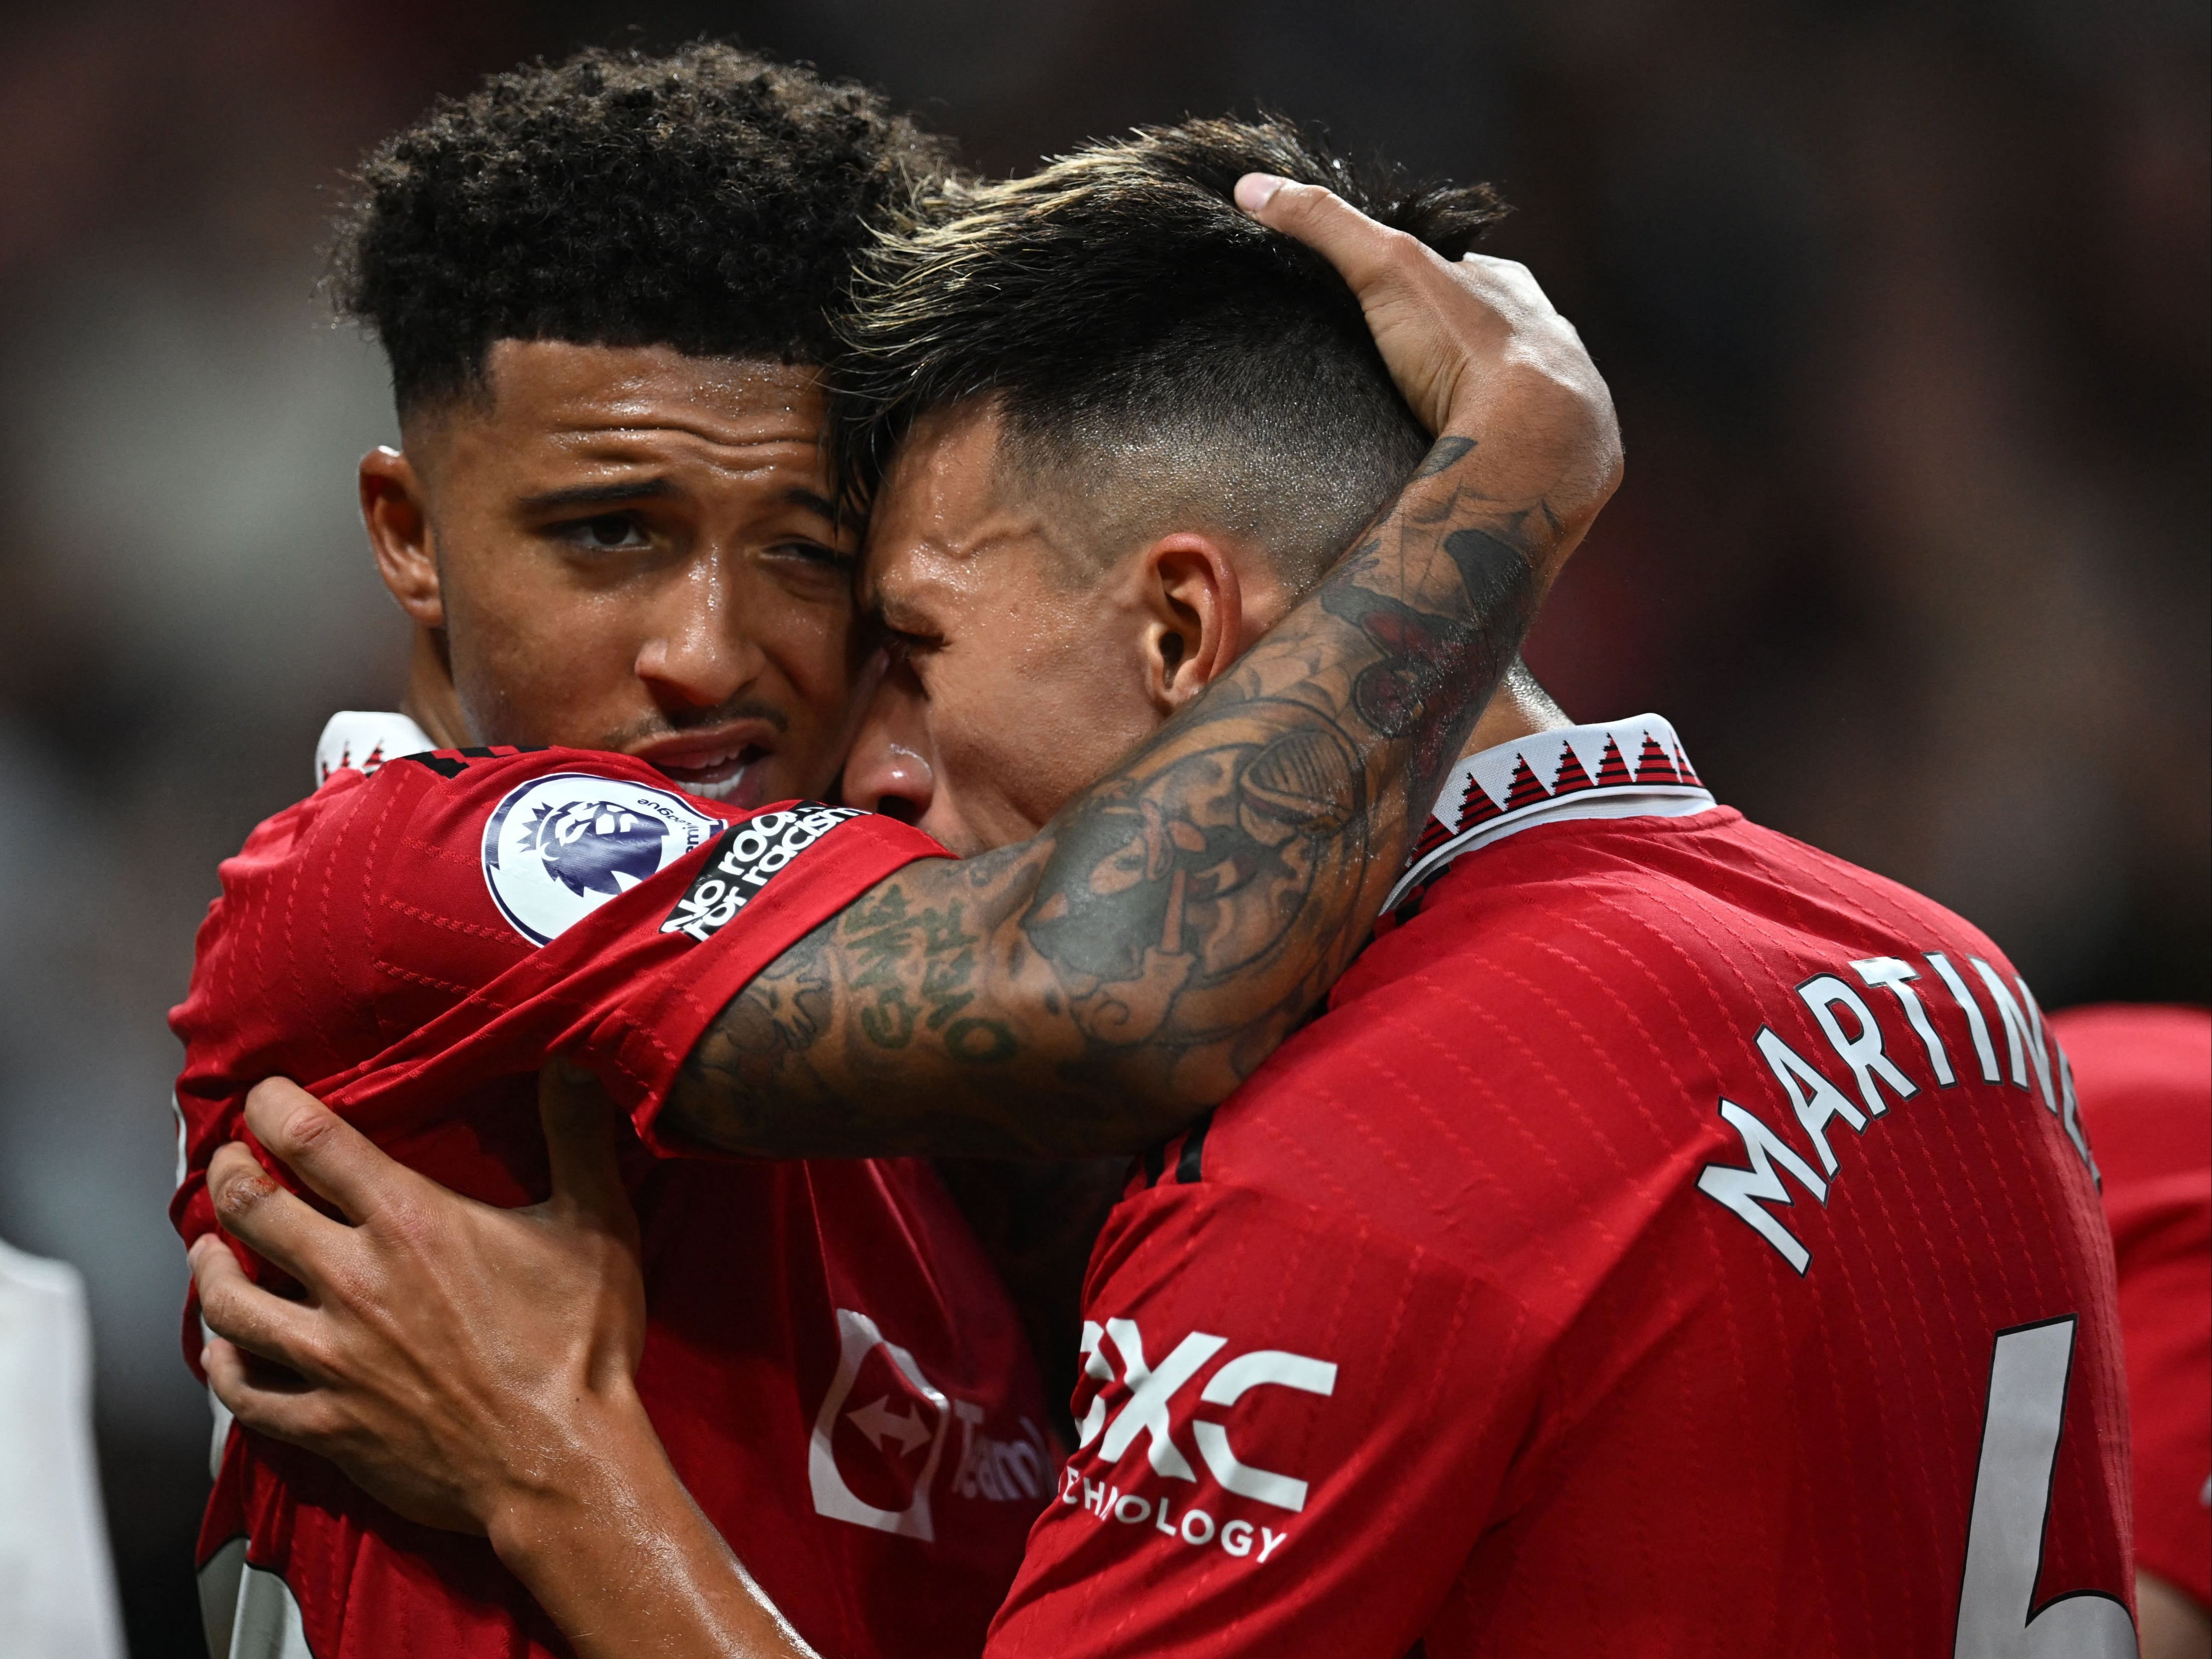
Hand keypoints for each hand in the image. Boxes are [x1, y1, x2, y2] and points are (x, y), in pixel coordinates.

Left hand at [190, 1062, 645, 1538]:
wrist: (561, 1465)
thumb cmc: (579, 1348)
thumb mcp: (596, 1224)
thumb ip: (577, 1135)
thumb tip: (575, 1063)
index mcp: (410, 1223)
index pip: (310, 1140)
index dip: (272, 1106)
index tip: (265, 1096)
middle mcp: (355, 1282)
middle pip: (251, 1209)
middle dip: (230, 1173)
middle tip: (231, 1161)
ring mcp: (331, 1358)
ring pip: (229, 1300)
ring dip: (209, 1263)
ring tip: (209, 1245)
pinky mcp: (326, 1423)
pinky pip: (243, 1393)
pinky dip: (222, 1365)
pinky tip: (223, 1350)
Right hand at [1234, 172, 1622, 574]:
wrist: (1533, 435)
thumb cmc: (1464, 343)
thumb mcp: (1384, 266)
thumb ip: (1324, 225)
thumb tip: (1251, 187)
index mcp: (1512, 289)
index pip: (1460, 276)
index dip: (1416, 287)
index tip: (1378, 302)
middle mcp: (1544, 341)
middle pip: (1484, 337)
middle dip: (1445, 351)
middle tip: (1396, 373)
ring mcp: (1556, 401)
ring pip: (1505, 397)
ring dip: (1470, 407)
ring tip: (1419, 427)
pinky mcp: (1554, 459)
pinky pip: (1513, 449)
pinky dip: (1486, 452)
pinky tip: (1458, 465)